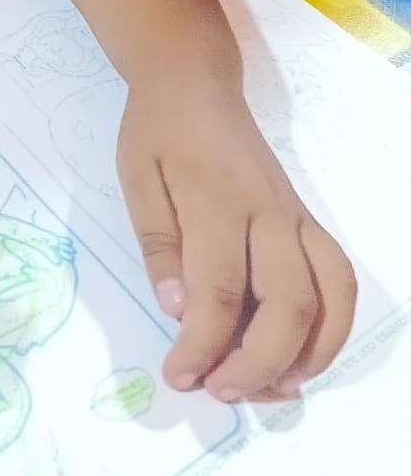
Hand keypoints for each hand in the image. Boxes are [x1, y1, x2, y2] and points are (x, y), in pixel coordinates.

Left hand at [117, 78, 356, 402]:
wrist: (195, 84)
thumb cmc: (158, 132)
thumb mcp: (137, 180)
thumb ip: (159, 244)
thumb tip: (176, 308)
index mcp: (219, 201)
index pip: (221, 291)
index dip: (201, 345)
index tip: (179, 376)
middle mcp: (270, 214)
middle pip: (287, 302)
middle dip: (257, 362)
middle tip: (218, 391)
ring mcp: (296, 218)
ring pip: (331, 295)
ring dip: (310, 353)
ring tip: (270, 391)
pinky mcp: (307, 223)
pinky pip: (338, 280)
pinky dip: (331, 327)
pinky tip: (299, 358)